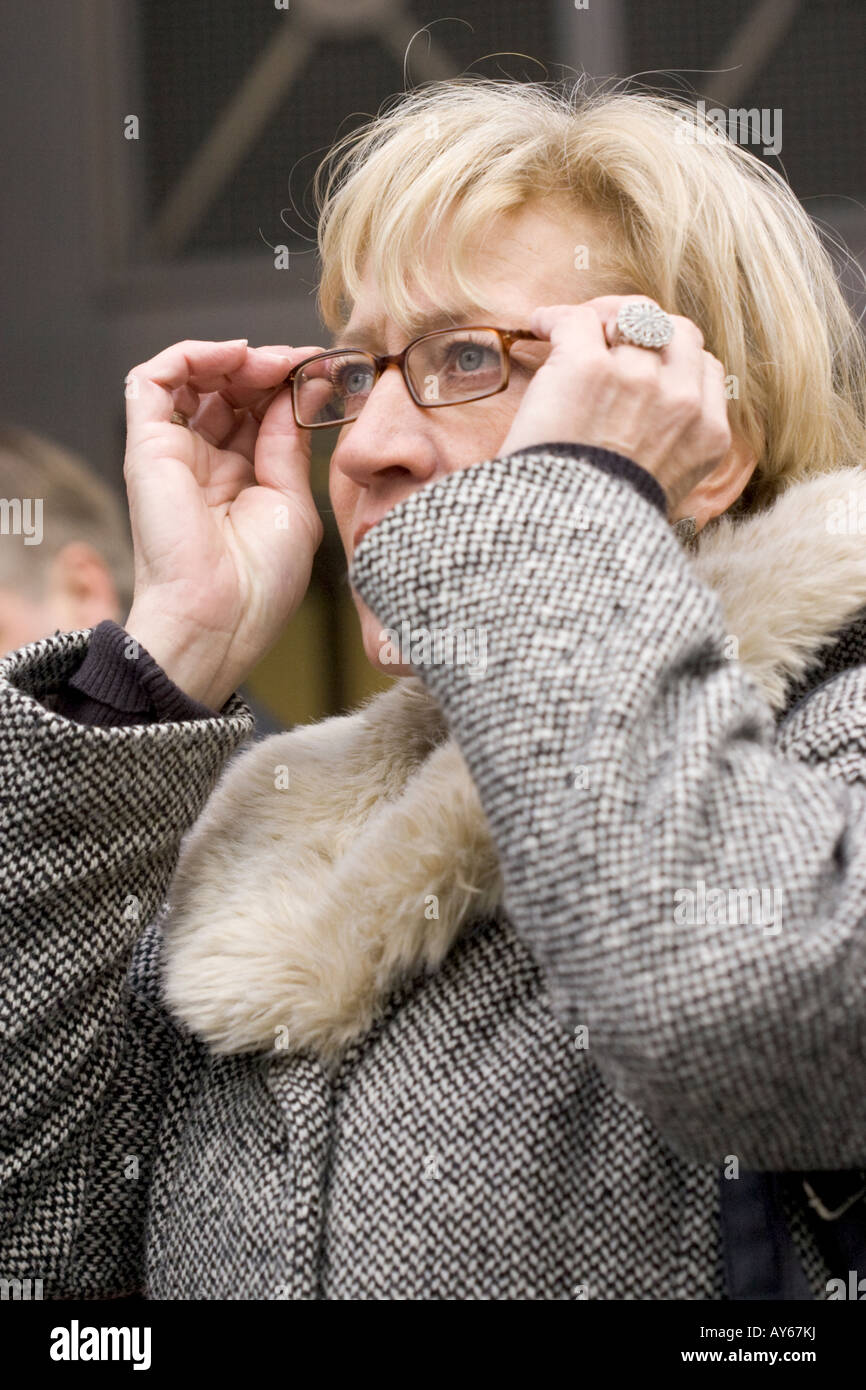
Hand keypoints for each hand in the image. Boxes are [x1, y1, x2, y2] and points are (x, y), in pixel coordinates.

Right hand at [122, 338, 325, 710]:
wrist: (219, 618)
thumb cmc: (259, 583)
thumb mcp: (292, 504)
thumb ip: (290, 445)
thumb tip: (297, 392)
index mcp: (240, 481)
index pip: (260, 414)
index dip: (289, 387)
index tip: (324, 372)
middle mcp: (204, 463)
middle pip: (230, 391)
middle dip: (267, 369)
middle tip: (301, 363)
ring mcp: (173, 453)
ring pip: (193, 378)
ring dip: (234, 359)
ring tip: (271, 363)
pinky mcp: (145, 446)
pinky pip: (152, 380)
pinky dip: (192, 355)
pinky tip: (234, 357)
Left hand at [499, 296, 731, 513]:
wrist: (566, 538)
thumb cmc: (602, 528)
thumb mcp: (663, 498)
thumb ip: (673, 458)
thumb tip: (647, 435)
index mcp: (707, 434)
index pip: (707, 368)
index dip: (674, 358)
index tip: (646, 363)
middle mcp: (680, 400)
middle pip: (677, 330)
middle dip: (647, 325)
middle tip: (612, 332)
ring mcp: (637, 378)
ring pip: (629, 317)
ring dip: (599, 319)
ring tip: (571, 331)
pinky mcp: (588, 366)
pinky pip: (577, 318)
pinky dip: (555, 318)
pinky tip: (540, 327)